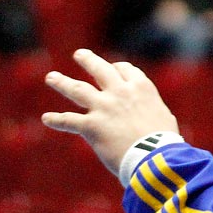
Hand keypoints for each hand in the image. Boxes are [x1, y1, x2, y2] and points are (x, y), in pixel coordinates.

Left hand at [42, 49, 179, 175]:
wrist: (155, 158)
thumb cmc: (166, 142)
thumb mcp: (165, 119)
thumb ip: (155, 111)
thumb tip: (156, 116)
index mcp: (141, 88)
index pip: (126, 70)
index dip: (118, 68)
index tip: (114, 68)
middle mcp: (120, 93)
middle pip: (99, 70)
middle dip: (88, 61)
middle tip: (79, 54)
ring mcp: (103, 107)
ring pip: (77, 89)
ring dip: (62, 82)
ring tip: (52, 78)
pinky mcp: (91, 126)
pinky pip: (69, 120)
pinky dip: (57, 120)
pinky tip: (46, 119)